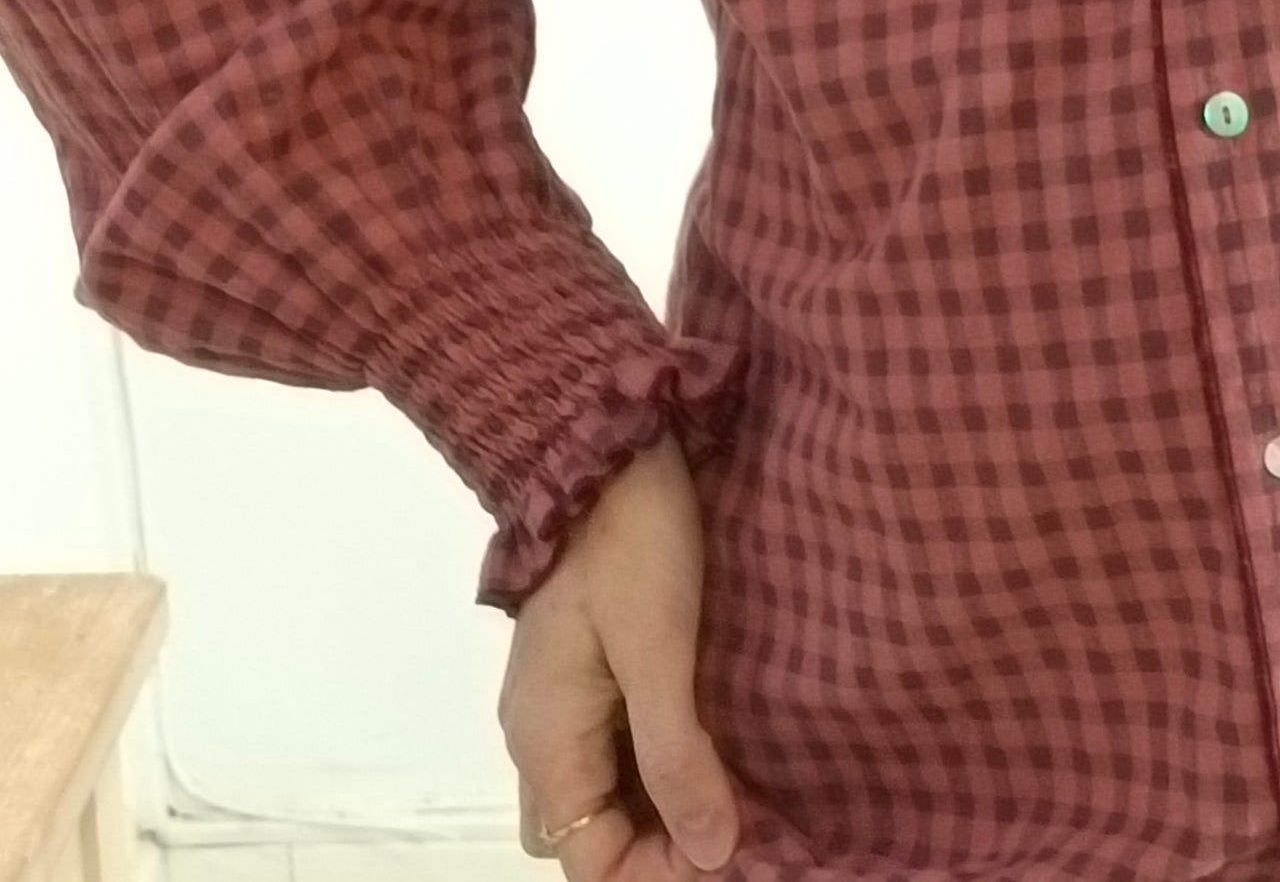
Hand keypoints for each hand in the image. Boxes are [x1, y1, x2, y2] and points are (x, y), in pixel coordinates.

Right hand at [502, 431, 745, 881]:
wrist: (607, 444)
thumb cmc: (630, 544)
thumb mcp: (659, 652)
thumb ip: (677, 756)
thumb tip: (710, 854)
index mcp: (546, 740)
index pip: (586, 860)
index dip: (654, 872)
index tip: (727, 852)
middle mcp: (540, 731)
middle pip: (587, 833)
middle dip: (653, 847)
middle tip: (733, 826)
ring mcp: (560, 694)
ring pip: (601, 788)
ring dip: (659, 803)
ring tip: (736, 793)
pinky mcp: (585, 661)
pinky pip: (611, 741)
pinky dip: (656, 760)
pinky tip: (711, 744)